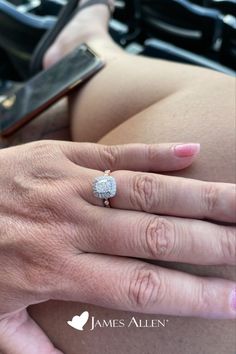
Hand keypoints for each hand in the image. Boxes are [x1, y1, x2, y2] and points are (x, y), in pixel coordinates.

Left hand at [0, 140, 234, 353]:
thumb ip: (30, 347)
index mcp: (55, 269)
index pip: (141, 288)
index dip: (192, 295)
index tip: (233, 299)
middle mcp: (70, 225)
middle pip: (156, 236)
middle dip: (213, 244)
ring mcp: (68, 183)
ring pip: (145, 191)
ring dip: (199, 197)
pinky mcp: (62, 155)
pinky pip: (116, 153)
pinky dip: (156, 153)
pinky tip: (191, 153)